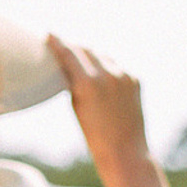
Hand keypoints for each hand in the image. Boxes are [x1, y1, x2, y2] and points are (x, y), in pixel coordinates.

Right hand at [46, 36, 150, 183]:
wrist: (125, 152)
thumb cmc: (94, 135)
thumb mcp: (76, 106)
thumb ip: (74, 82)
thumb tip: (70, 64)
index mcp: (88, 83)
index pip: (69, 52)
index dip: (58, 42)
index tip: (50, 34)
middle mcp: (107, 74)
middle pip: (87, 49)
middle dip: (75, 48)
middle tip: (64, 47)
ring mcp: (124, 76)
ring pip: (103, 55)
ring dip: (92, 56)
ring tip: (82, 60)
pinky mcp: (135, 79)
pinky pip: (116, 66)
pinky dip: (107, 67)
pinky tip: (101, 74)